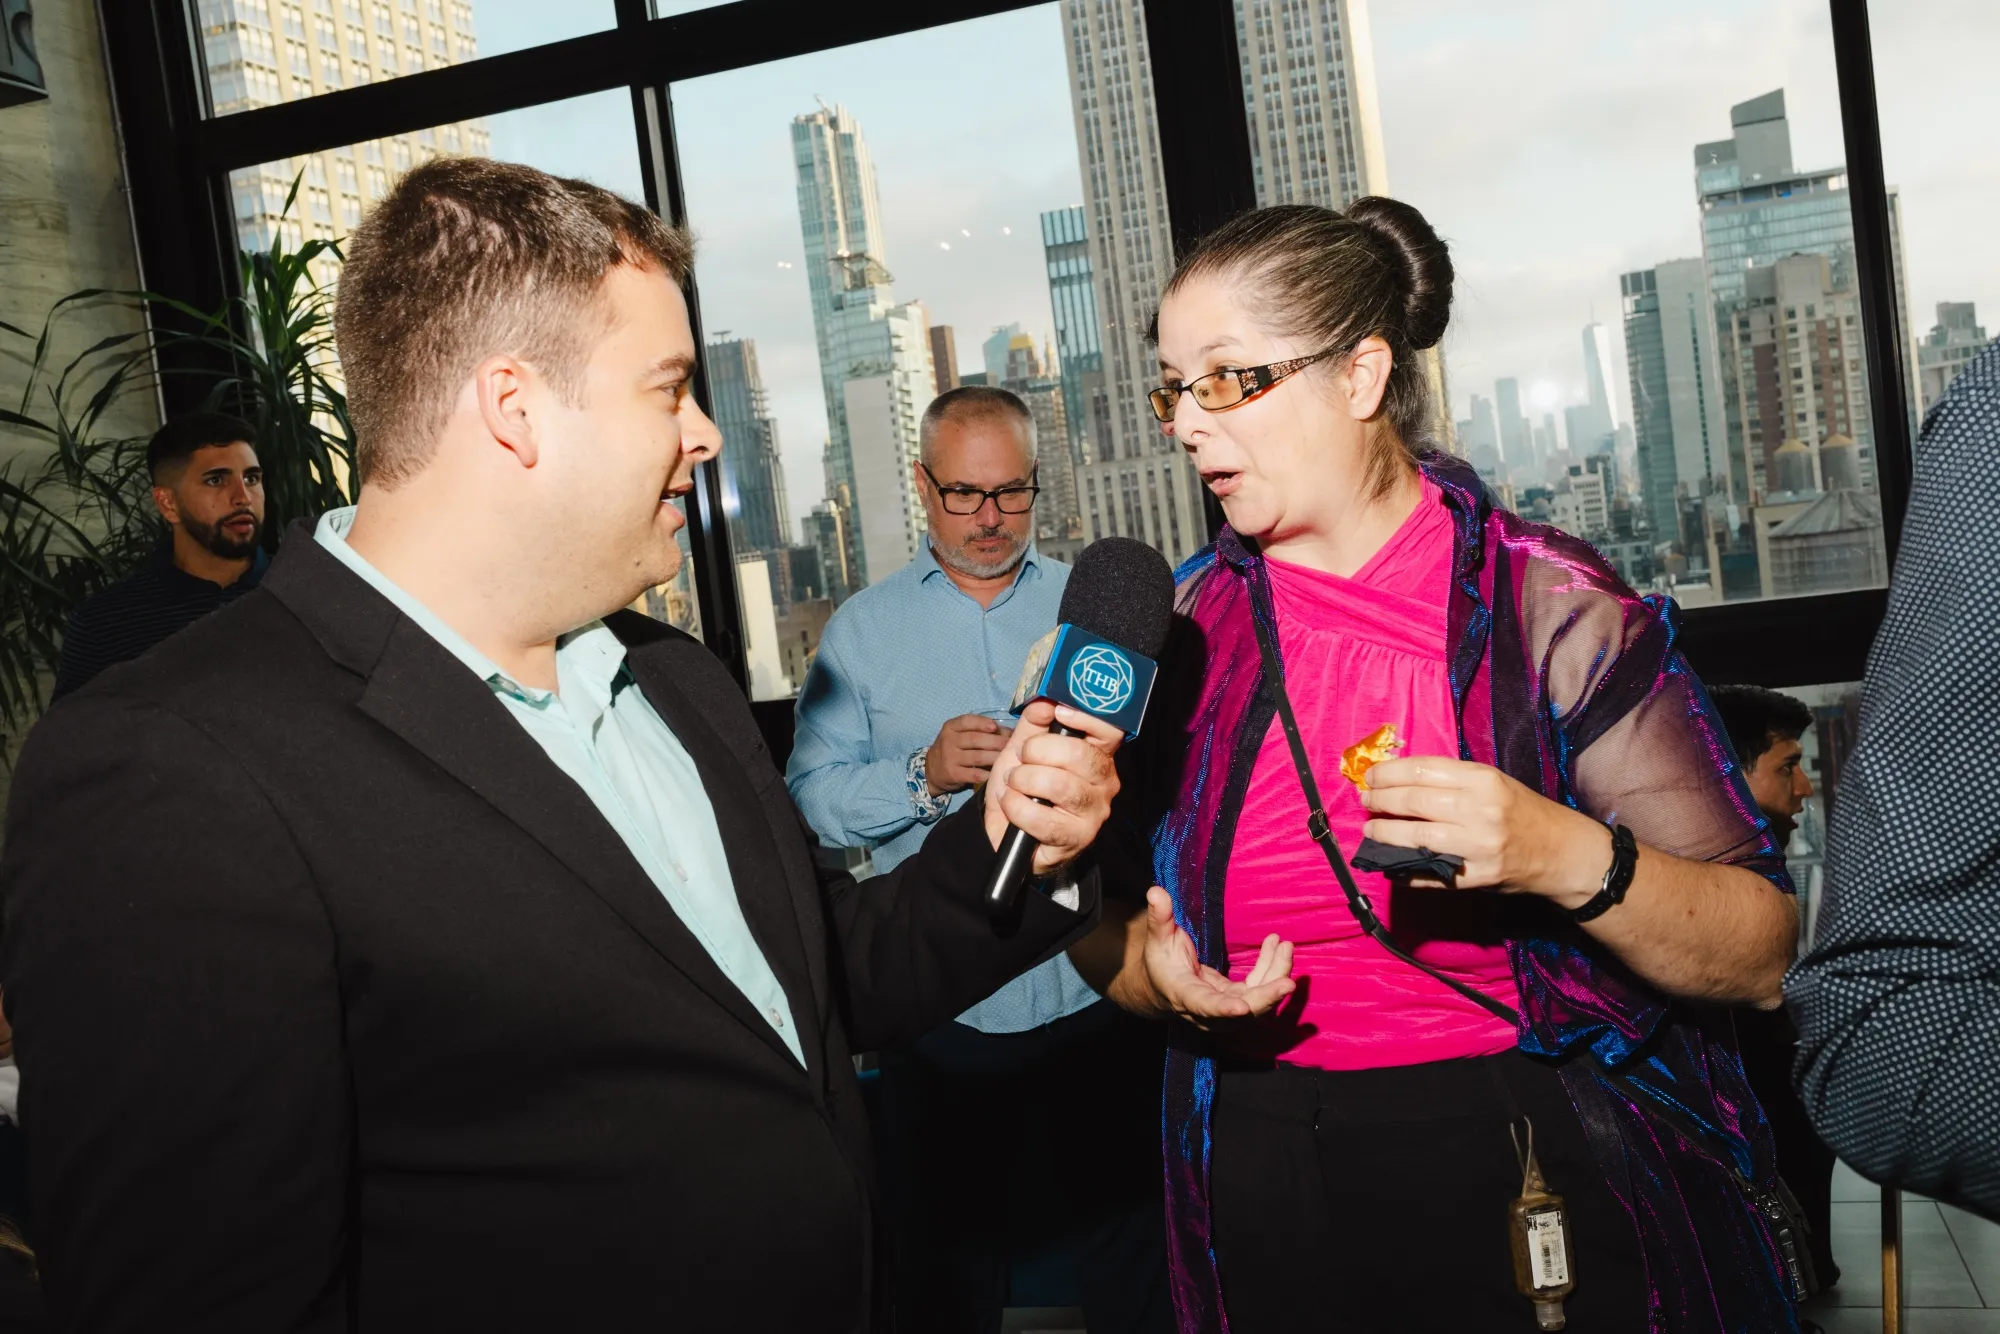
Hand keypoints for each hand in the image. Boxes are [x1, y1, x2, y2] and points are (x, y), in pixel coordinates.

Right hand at [926, 714, 1012, 794]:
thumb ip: (979, 731)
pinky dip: (987, 773)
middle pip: (975, 739)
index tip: (995, 727)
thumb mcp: (959, 735)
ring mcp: (950, 758)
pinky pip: (974, 774)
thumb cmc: (952, 749)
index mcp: (951, 727)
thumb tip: (1008, 731)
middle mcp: (949, 741)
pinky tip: (997, 773)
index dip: (982, 723)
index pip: (966, 721)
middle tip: (1011, 744)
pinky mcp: (954, 774)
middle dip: (996, 741)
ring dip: (995, 757)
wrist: (931, 770)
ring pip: (977, 757)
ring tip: (1007, 758)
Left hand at [981, 700, 1120, 876]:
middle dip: (1038, 751)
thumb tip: (1044, 701)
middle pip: (1080, 755)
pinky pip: (1042, 818)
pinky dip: (1015, 807)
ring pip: (1060, 785)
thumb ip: (1034, 722)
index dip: (1087, 718)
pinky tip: (1011, 805)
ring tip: (1013, 784)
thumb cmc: (1023, 785)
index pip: (1110, 732)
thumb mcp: (1023, 748)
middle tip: (1022, 759)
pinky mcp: (1077, 839)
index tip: (1059, 712)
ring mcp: (1094, 813)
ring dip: (1023, 780)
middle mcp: (1105, 783)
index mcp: (1097, 756)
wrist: (1006, 829)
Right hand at [1139, 888, 1293, 1027]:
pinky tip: (1276, 946)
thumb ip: (1159, 918)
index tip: (1243, 1008)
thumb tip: (1155, 891)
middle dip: (1267, 998)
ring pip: (1258, 1001)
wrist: (1165, 986)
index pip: (1204, 1005)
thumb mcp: (1158, 938)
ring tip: (1286, 947)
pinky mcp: (1238, 1000)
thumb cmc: (1161, 961)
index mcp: (1184, 995)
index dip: (1223, 1009)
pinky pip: (1260, 988)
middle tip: (1289, 982)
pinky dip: (1271, 969)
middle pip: (1242, 1012)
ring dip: (1275, 976)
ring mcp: (1226, 1009)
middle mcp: (1208, 1010)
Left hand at [1359, 755, 1609, 907]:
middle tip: (1365, 800)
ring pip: (1416, 837)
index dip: (1388, 773)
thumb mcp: (1493, 782)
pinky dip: (1403, 868)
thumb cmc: (1521, 810)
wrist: (1561, 852)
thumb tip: (1398, 778)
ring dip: (1385, 833)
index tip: (1370, 776)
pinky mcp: (1475, 878)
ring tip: (1370, 829)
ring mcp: (1477, 847)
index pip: (1422, 771)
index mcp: (1483, 780)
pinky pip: (1429, 873)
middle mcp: (1479, 811)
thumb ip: (1451, 779)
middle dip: (1381, 800)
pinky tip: (1388, 861)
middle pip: (1415, 802)